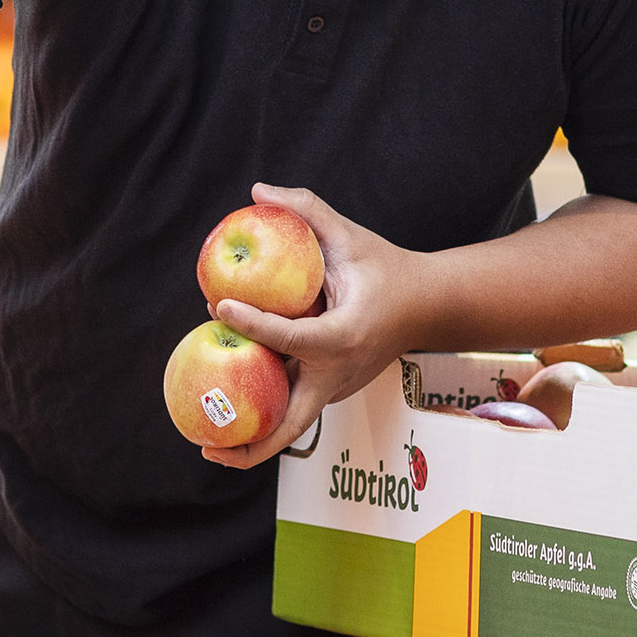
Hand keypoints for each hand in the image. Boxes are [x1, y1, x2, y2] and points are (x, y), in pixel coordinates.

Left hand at [200, 183, 419, 469]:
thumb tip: (258, 191)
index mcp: (343, 337)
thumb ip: (307, 209)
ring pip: (291, 423)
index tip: (219, 305)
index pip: (289, 337)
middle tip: (207, 445)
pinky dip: (264, 411)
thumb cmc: (389, 270)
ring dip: (251, 437)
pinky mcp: (332, 389)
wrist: (430, 306)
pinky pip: (294, 403)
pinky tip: (229, 404)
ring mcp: (337, 388)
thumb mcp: (351, 235)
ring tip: (206, 441)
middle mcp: (338, 373)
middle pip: (291, 426)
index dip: (251, 323)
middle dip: (248, 445)